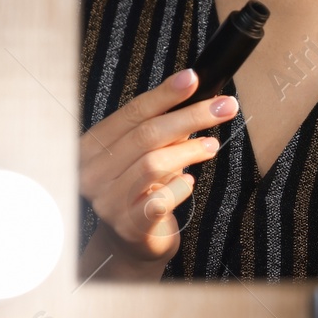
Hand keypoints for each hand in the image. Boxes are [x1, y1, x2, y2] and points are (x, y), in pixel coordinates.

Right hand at [79, 68, 237, 273]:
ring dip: (189, 151)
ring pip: (153, 164)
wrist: (133, 239)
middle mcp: (92, 172)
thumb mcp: (147, 151)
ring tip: (211, 146)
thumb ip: (163, 126)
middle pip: (146, 135)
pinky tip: (189, 182)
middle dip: (191, 116)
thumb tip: (197, 92)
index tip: (193, 78)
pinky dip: (180, 187)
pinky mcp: (128, 225)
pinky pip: (160, 200)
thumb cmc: (142, 186)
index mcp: (93, 147)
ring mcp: (107, 201)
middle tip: (225, 107)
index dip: (165, 94)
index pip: (133, 113)